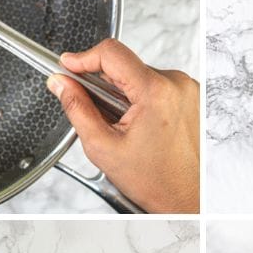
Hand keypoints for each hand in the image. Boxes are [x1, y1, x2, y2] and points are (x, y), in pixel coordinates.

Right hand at [47, 39, 198, 213]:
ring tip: (124, 127)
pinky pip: (157, 86)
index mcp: (156, 92)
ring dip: (124, 94)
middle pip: (125, 66)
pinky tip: (140, 127)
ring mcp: (188, 90)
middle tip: (96, 112)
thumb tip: (60, 83)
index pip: (112, 53)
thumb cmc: (155, 181)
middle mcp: (177, 85)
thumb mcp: (103, 146)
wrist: (187, 199)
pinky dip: (141, 100)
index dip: (83, 57)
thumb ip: (77, 108)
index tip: (67, 65)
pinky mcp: (192, 97)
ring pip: (140, 76)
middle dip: (104, 85)